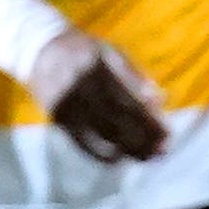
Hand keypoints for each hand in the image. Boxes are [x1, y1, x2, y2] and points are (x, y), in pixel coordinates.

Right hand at [24, 25, 164, 163]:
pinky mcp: (57, 116)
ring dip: (127, 148)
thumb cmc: (85, 51)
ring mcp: (68, 103)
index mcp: (100, 66)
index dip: (151, 120)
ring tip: (146, 158)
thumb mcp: (112, 53)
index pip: (131, 99)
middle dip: (143, 138)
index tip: (169, 135)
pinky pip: (80, 141)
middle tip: (163, 151)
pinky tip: (117, 159)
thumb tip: (162, 101)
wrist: (38, 49)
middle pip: (119, 119)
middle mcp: (82, 85)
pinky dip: (100, 153)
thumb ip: (136, 76)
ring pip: (101, 133)